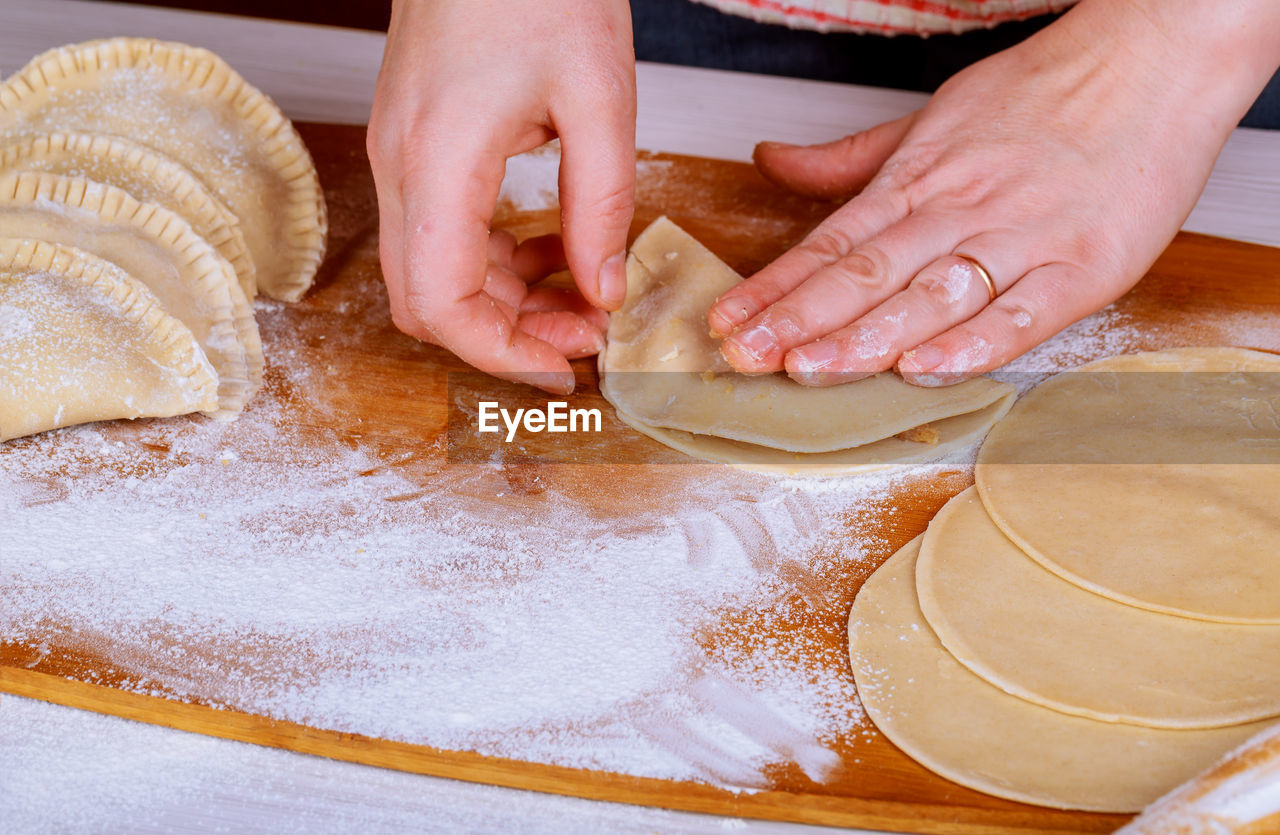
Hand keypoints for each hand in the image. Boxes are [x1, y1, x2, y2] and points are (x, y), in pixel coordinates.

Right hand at [367, 0, 635, 393]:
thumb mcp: (600, 97)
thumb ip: (601, 205)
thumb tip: (603, 290)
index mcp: (438, 160)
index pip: (442, 303)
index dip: (500, 354)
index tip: (563, 370)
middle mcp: (402, 165)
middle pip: (426, 302)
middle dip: (506, 336)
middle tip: (584, 337)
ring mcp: (400, 154)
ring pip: (432, 273)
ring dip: (503, 302)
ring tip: (582, 298)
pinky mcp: (416, 144)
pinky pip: (441, 233)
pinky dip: (494, 261)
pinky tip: (552, 252)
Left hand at [708, 0, 1279, 385]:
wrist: (1156, 57)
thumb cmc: (1043, 95)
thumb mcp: (930, 119)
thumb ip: (848, 159)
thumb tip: (770, 160)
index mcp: (921, 179)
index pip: (832, 242)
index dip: (776, 287)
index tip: (727, 321)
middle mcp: (962, 210)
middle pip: (868, 274)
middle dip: (799, 320)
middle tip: (744, 357)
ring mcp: (1023, 240)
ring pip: (932, 296)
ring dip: (866, 338)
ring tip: (808, 370)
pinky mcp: (1085, 268)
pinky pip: (1023, 313)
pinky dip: (975, 344)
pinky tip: (925, 370)